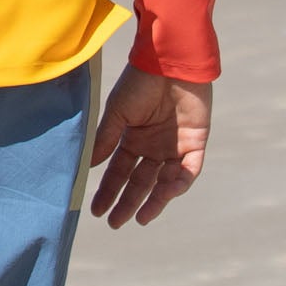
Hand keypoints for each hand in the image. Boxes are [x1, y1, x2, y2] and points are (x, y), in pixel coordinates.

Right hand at [88, 66, 211, 228]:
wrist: (169, 62)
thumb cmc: (140, 82)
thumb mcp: (117, 113)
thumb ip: (106, 139)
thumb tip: (89, 168)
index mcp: (133, 138)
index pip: (119, 171)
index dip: (108, 191)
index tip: (96, 210)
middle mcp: (153, 146)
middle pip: (140, 181)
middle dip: (128, 202)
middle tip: (115, 222)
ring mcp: (174, 146)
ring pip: (163, 182)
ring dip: (153, 201)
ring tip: (140, 218)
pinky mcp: (196, 143)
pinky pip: (188, 171)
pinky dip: (177, 184)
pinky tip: (163, 194)